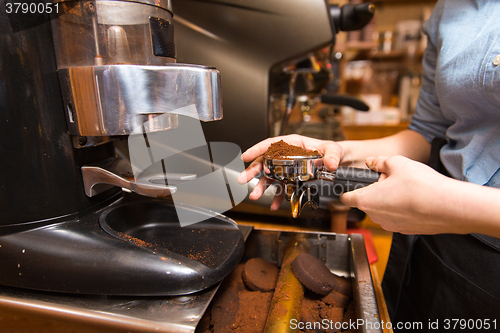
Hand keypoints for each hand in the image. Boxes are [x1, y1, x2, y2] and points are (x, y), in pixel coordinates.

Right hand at [237, 134, 342, 209]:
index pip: (271, 144)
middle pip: (266, 161)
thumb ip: (332, 154)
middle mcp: (287, 155)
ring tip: (255, 195)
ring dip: (261, 186)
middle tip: (243, 179)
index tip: (246, 156)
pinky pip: (281, 187)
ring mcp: (288, 168)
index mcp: (293, 143)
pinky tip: (274, 204)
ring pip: (270, 176)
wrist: (337, 162)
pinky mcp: (292, 179)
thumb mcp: (333, 149)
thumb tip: (331, 163)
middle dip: (253, 171)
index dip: (257, 149)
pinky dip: (277, 196)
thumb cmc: (332, 151)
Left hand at [340, 155, 464, 234]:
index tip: (352, 184)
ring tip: (406, 190)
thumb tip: (371, 161)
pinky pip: (396, 217)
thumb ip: (379, 161)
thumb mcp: (397, 163)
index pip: (345, 198)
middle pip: (366, 202)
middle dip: (374, 191)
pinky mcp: (404, 230)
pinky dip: (401, 209)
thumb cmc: (421, 186)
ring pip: (382, 210)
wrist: (448, 207)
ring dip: (388, 200)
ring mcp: (389, 225)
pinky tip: (414, 200)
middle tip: (391, 180)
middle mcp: (375, 216)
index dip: (347, 189)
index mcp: (366, 200)